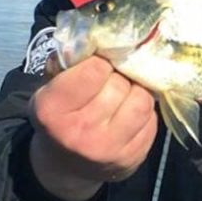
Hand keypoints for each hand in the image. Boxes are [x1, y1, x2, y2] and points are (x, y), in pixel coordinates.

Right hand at [28, 55, 157, 200]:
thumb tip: (98, 34)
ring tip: (125, 93)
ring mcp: (108, 149)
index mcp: (52, 109)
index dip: (101, 61)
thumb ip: (68, 60)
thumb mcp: (50, 87)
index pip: (95, 69)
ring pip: (142, 101)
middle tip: (112, 80)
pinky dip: (144, 112)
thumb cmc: (59, 116)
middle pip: (120, 85)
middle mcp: (80, 132)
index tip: (99, 65)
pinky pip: (151, 120)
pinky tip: (129, 113)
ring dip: (136, 91)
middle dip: (119, 77)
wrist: (66, 166)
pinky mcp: (131, 158)